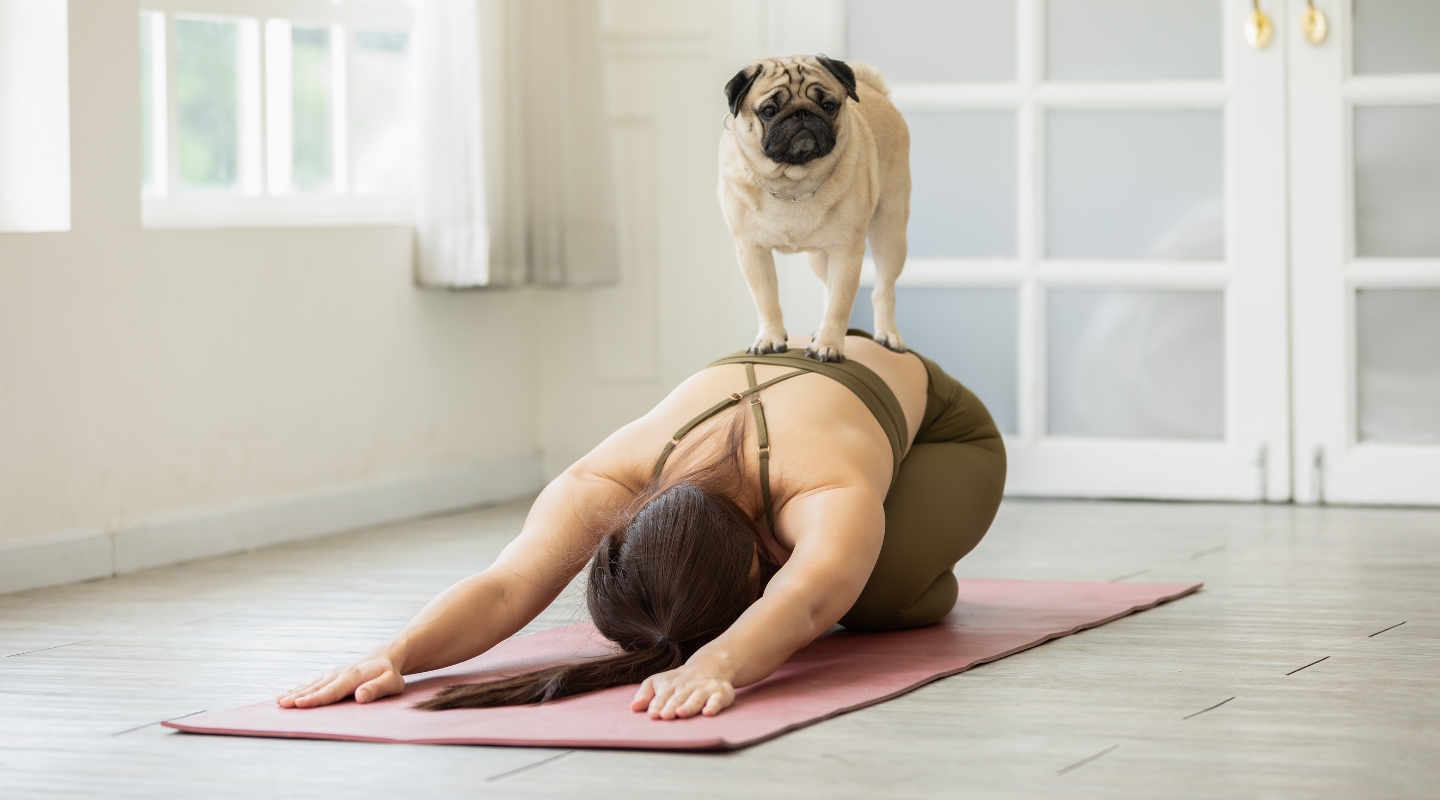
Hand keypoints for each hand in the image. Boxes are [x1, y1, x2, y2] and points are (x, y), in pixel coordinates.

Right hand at [276, 655, 404, 708]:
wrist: (383, 659)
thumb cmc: (389, 675)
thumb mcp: (391, 683)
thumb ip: (377, 689)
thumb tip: (360, 697)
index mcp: (352, 677)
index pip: (331, 691)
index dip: (315, 698)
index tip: (300, 704)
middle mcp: (338, 674)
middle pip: (316, 688)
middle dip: (298, 696)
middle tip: (282, 705)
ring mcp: (332, 674)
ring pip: (310, 684)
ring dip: (294, 692)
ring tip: (278, 702)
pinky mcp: (328, 676)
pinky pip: (311, 683)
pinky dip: (297, 688)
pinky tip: (285, 695)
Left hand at [630, 660, 735, 719]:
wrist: (710, 666)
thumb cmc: (678, 681)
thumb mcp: (658, 682)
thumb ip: (644, 694)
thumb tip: (633, 708)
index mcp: (670, 686)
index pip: (662, 696)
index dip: (657, 705)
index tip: (652, 714)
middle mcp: (686, 687)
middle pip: (678, 698)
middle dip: (671, 707)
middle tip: (665, 716)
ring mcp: (704, 689)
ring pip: (696, 699)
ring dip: (689, 706)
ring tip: (681, 713)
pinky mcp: (720, 693)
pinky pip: (717, 700)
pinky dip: (714, 706)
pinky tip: (708, 712)